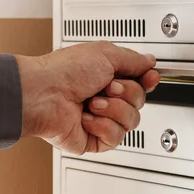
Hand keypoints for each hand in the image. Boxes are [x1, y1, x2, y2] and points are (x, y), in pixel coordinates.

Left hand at [15, 42, 159, 153]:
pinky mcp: (94, 139)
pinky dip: (102, 126)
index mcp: (109, 76)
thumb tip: (150, 62)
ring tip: (92, 103)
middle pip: (139, 102)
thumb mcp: (106, 54)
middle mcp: (106, 98)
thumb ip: (134, 59)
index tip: (149, 77)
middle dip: (126, 94)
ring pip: (131, 121)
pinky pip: (116, 137)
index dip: (148, 81)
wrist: (43, 94)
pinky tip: (86, 118)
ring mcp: (101, 119)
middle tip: (107, 87)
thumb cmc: (64, 71)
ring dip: (113, 110)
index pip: (140, 83)